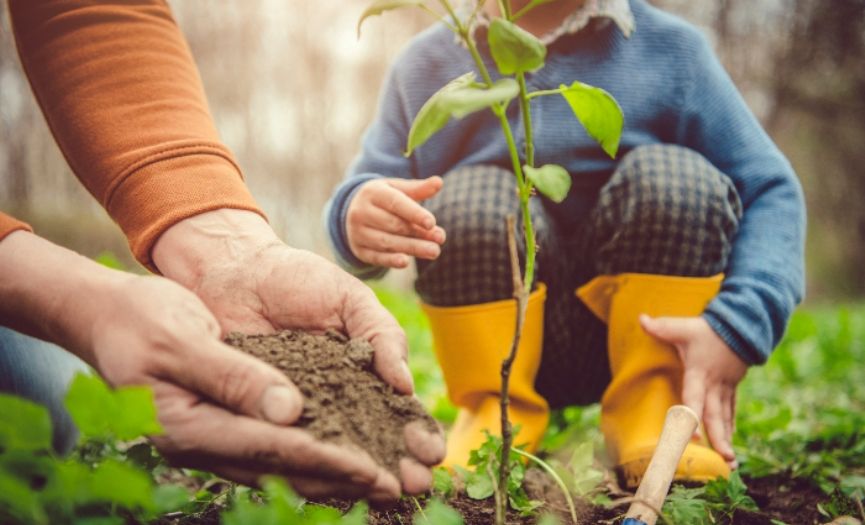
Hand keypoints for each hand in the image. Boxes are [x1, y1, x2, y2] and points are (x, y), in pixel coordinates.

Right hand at [0, 231, 411, 501]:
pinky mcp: (221, 426)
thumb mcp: (182, 339)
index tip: (374, 471)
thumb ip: (233, 376)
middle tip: (393, 490)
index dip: (328, 460)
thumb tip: (289, 412)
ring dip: (332, 476)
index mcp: (189, 428)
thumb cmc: (140, 320)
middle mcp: (202, 444)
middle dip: (341, 480)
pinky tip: (341, 457)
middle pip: (283, 469)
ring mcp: (210, 439)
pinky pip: (272, 449)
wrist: (108, 317)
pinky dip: (310, 455)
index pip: (272, 449)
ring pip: (281, 466)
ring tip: (378, 484)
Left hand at [152, 209, 444, 495]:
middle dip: (396, 464)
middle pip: (371, 441)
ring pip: (333, 452)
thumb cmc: (297, 279)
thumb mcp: (349, 299)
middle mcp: (334, 399)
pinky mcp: (260, 417)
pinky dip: (305, 464)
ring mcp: (297, 412)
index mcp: (363, 372)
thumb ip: (382, 335)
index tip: (432, 451)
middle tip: (414, 483)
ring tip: (382, 492)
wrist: (235, 271)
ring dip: (359, 474)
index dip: (416, 432)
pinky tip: (325, 479)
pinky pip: (284, 445)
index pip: (396, 410)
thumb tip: (405, 386)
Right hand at [346, 176, 445, 267]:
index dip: (414, 213)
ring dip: (412, 248)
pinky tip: (405, 262)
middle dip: (418, 233)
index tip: (432, 223)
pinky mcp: (359, 250)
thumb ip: (418, 188)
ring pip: (386, 242)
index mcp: (373, 193)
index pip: (395, 203)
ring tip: (434, 251)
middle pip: (393, 225)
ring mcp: (358, 232)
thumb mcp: (397, 189)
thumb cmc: (383, 198)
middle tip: (440, 239)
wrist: (352, 211)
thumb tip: (439, 182)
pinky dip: (390, 260)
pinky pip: (376, 257)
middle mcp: (361, 212)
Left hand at [639, 315, 747, 467]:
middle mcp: (714, 384)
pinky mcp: (732, 388)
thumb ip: (662, 327)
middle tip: (723, 459)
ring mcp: (725, 388)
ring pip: (725, 417)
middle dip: (718, 437)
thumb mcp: (684, 327)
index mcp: (700, 372)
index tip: (694, 435)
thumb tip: (641, 318)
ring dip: (727, 438)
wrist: (742, 326)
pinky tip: (728, 445)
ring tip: (729, 461)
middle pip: (715, 414)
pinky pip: (731, 411)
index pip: (695, 396)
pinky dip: (730, 427)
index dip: (694, 414)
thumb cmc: (709, 329)